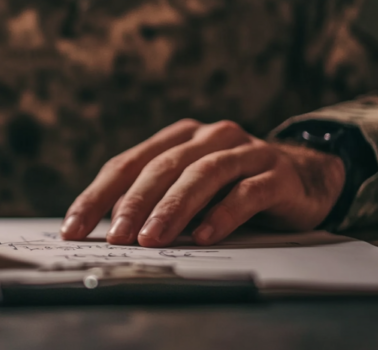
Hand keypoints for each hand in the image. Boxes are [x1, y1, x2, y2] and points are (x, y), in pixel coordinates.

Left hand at [61, 119, 345, 246]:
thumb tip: (108, 231)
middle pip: (163, 167)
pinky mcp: (277, 173)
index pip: (127, 164)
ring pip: (202, 175)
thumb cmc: (231, 188)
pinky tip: (205, 237)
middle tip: (116, 237)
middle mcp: (208, 137)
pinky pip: (246, 192)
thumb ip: (154, 201)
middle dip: (134, 203)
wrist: (304, 177)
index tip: (73, 228)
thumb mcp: (188, 191)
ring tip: (153, 239)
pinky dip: (223, 214)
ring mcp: (245, 151)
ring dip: (174, 208)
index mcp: (177, 138)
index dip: (97, 195)